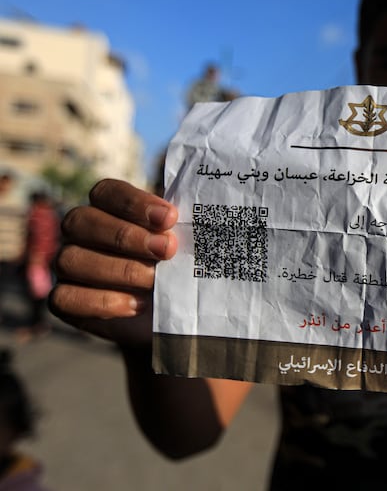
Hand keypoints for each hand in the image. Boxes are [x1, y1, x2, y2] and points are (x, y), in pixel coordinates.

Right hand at [50, 179, 178, 346]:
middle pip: (84, 221)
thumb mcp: (187, 242)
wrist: (174, 310)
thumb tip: (205, 207)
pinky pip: (66, 297)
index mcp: (108, 207)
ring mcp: (69, 263)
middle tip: (167, 250)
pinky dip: (103, 301)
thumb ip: (187, 224)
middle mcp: (81, 231)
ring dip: (119, 269)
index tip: (170, 218)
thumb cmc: (180, 265)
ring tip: (154, 281)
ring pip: (73, 259)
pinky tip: (137, 305)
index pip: (107, 192)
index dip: (135, 203)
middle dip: (127, 236)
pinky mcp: (65, 299)